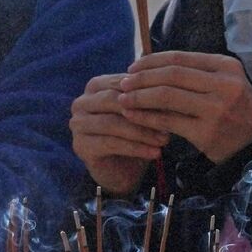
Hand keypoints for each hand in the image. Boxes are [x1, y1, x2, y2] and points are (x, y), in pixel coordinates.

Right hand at [70, 75, 165, 194]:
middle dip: (143, 111)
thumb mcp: (144, 113)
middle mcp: (81, 102)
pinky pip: (111, 144)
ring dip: (141, 132)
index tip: (173, 100)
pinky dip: (136, 148)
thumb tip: (170, 90)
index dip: (147, 91)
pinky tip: (155, 153)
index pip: (122, 83)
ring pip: (112, 123)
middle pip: (113, 100)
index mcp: (95, 86)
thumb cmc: (134, 134)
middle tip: (170, 121)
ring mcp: (77, 124)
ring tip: (165, 140)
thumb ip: (149, 100)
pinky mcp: (81, 146)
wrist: (122, 169)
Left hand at [116, 51, 251, 164]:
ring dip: (139, 97)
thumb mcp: (224, 84)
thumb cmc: (235, 112)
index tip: (132, 67)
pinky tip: (133, 116)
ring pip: (167, 96)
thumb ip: (195, 73)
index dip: (151, 61)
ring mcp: (216, 109)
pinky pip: (168, 121)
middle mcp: (224, 84)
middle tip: (122, 83)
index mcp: (227, 66)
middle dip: (142, 78)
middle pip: (171, 75)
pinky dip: (146, 117)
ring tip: (123, 99)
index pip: (180, 58)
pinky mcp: (206, 132)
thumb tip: (149, 65)